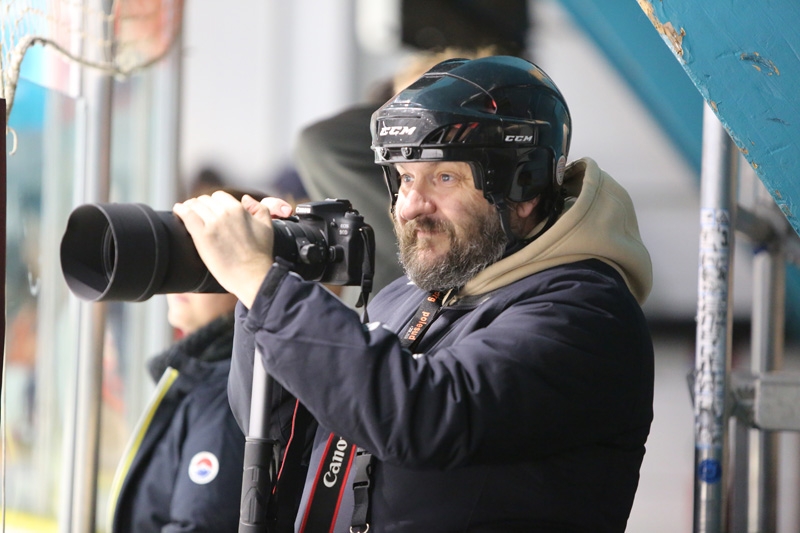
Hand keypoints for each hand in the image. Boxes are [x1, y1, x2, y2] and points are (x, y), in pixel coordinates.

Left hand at [173, 192, 293, 307]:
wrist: (252, 275)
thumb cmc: (260, 254)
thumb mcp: (267, 226)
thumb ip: (259, 208)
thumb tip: (245, 198)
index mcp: (239, 209)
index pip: (219, 196)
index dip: (214, 203)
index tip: (210, 209)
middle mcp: (225, 213)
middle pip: (205, 201)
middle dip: (201, 205)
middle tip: (198, 213)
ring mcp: (212, 224)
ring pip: (194, 206)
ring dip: (190, 207)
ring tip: (186, 211)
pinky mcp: (202, 236)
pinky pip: (187, 215)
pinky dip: (180, 211)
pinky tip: (178, 210)